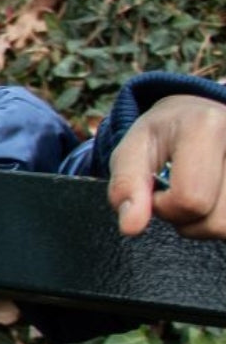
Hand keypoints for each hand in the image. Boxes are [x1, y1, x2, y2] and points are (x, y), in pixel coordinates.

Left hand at [108, 95, 225, 238]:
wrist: (198, 116)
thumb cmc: (162, 135)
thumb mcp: (131, 150)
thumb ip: (126, 186)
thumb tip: (130, 227)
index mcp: (205, 126)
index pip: (190, 199)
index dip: (164, 206)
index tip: (156, 189)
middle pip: (216, 221)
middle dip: (186, 219)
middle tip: (177, 192)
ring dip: (207, 224)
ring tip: (197, 196)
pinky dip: (221, 221)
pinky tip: (214, 201)